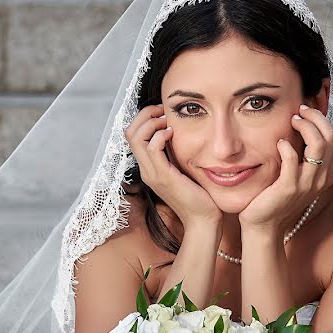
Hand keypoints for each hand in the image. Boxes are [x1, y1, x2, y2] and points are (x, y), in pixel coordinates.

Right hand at [124, 104, 222, 227]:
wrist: (202, 219)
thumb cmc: (197, 195)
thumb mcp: (182, 169)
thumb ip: (175, 153)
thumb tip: (176, 132)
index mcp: (148, 167)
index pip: (132, 136)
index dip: (144, 119)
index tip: (162, 114)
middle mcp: (145, 170)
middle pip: (129, 133)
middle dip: (145, 115)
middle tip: (163, 112)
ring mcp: (151, 173)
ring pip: (136, 138)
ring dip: (152, 123)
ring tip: (167, 122)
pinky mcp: (163, 176)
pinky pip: (152, 148)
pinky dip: (160, 135)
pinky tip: (173, 133)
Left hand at [239, 104, 332, 234]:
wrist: (263, 225)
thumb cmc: (276, 197)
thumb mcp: (296, 176)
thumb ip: (303, 157)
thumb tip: (302, 128)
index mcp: (326, 174)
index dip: (322, 120)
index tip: (305, 112)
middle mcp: (321, 179)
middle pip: (331, 137)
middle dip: (316, 118)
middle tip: (298, 112)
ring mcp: (306, 184)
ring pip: (318, 145)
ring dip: (305, 127)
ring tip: (291, 122)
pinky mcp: (288, 188)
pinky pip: (293, 160)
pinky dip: (287, 147)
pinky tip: (279, 143)